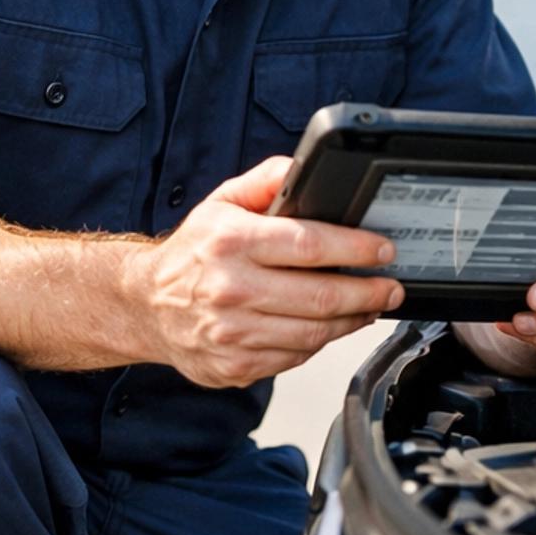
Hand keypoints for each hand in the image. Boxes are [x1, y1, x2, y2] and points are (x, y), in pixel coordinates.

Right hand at [130, 155, 404, 387]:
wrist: (146, 306)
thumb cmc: (191, 254)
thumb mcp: (221, 202)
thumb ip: (267, 181)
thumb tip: (305, 169)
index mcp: (230, 242)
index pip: (309, 245)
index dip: (356, 249)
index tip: (382, 250)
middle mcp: (230, 289)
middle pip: (320, 297)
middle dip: (368, 292)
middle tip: (389, 286)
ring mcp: (232, 333)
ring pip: (313, 333)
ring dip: (351, 320)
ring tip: (367, 306)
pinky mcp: (235, 365)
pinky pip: (295, 357)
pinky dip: (319, 342)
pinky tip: (328, 326)